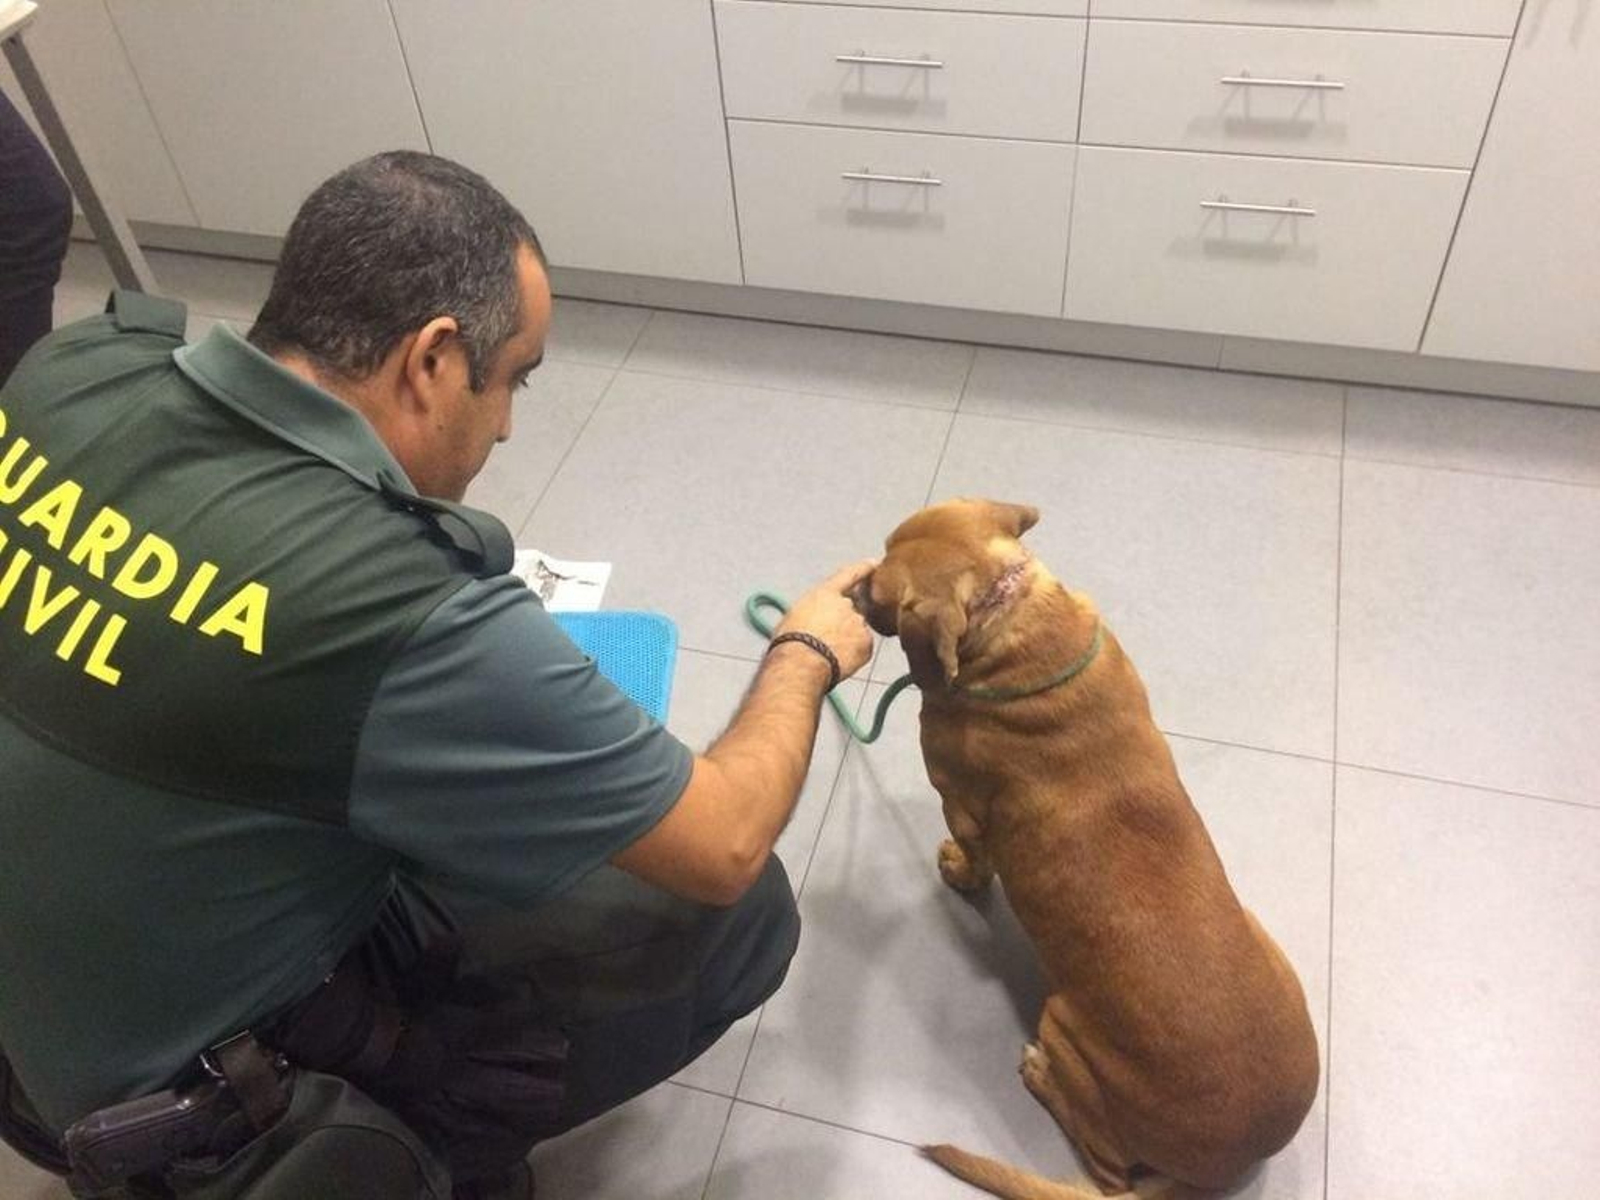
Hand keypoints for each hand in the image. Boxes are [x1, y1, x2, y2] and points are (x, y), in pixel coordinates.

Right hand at [775, 559, 877, 680]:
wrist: (801, 662)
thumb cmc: (790, 641)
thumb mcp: (795, 615)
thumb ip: (813, 610)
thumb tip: (816, 618)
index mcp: (826, 593)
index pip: (850, 574)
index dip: (863, 568)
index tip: (874, 564)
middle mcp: (846, 604)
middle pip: (852, 610)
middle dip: (844, 622)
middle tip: (827, 640)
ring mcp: (859, 623)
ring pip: (857, 631)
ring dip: (848, 640)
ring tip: (827, 654)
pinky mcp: (866, 643)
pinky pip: (862, 649)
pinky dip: (854, 655)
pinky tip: (838, 662)